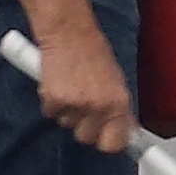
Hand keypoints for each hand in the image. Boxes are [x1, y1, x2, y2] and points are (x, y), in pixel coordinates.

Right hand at [31, 19, 138, 152]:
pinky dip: (52, 101)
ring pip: (67, 125)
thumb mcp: (116, 80)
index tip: (106, 140)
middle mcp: (99, 106)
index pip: (115, 143)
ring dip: (67, 111)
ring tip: (71, 86)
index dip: (108, 142)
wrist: (69, 31)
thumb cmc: (92, 51)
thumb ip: (118, 108)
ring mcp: (75, 104)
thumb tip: (125, 131)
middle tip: (83, 103)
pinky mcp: (53, 99)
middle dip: (83, 125)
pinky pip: (50, 113)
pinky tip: (58, 82)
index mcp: (118, 102)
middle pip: (86, 138)